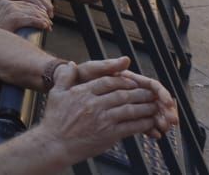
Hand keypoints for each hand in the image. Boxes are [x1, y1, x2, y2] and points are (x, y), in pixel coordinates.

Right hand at [0, 0, 52, 33]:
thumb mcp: (1, 20)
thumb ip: (11, 16)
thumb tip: (24, 20)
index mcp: (4, 2)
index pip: (26, 2)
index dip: (37, 9)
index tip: (44, 17)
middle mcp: (8, 3)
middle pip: (31, 6)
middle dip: (42, 14)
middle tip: (49, 22)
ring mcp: (10, 10)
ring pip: (33, 12)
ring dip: (43, 19)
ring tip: (49, 26)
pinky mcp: (13, 18)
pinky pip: (32, 19)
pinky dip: (41, 23)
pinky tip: (45, 27)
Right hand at [39, 59, 167, 159]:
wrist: (55, 144)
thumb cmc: (55, 120)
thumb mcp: (56, 93)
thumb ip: (65, 77)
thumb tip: (71, 64)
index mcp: (83, 92)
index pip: (108, 82)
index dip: (123, 81)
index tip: (132, 82)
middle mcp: (95, 104)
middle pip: (123, 95)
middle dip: (139, 93)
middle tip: (150, 93)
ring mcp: (103, 120)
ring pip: (129, 110)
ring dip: (144, 108)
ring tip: (154, 106)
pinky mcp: (109, 134)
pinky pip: (130, 127)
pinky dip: (142, 124)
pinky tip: (149, 122)